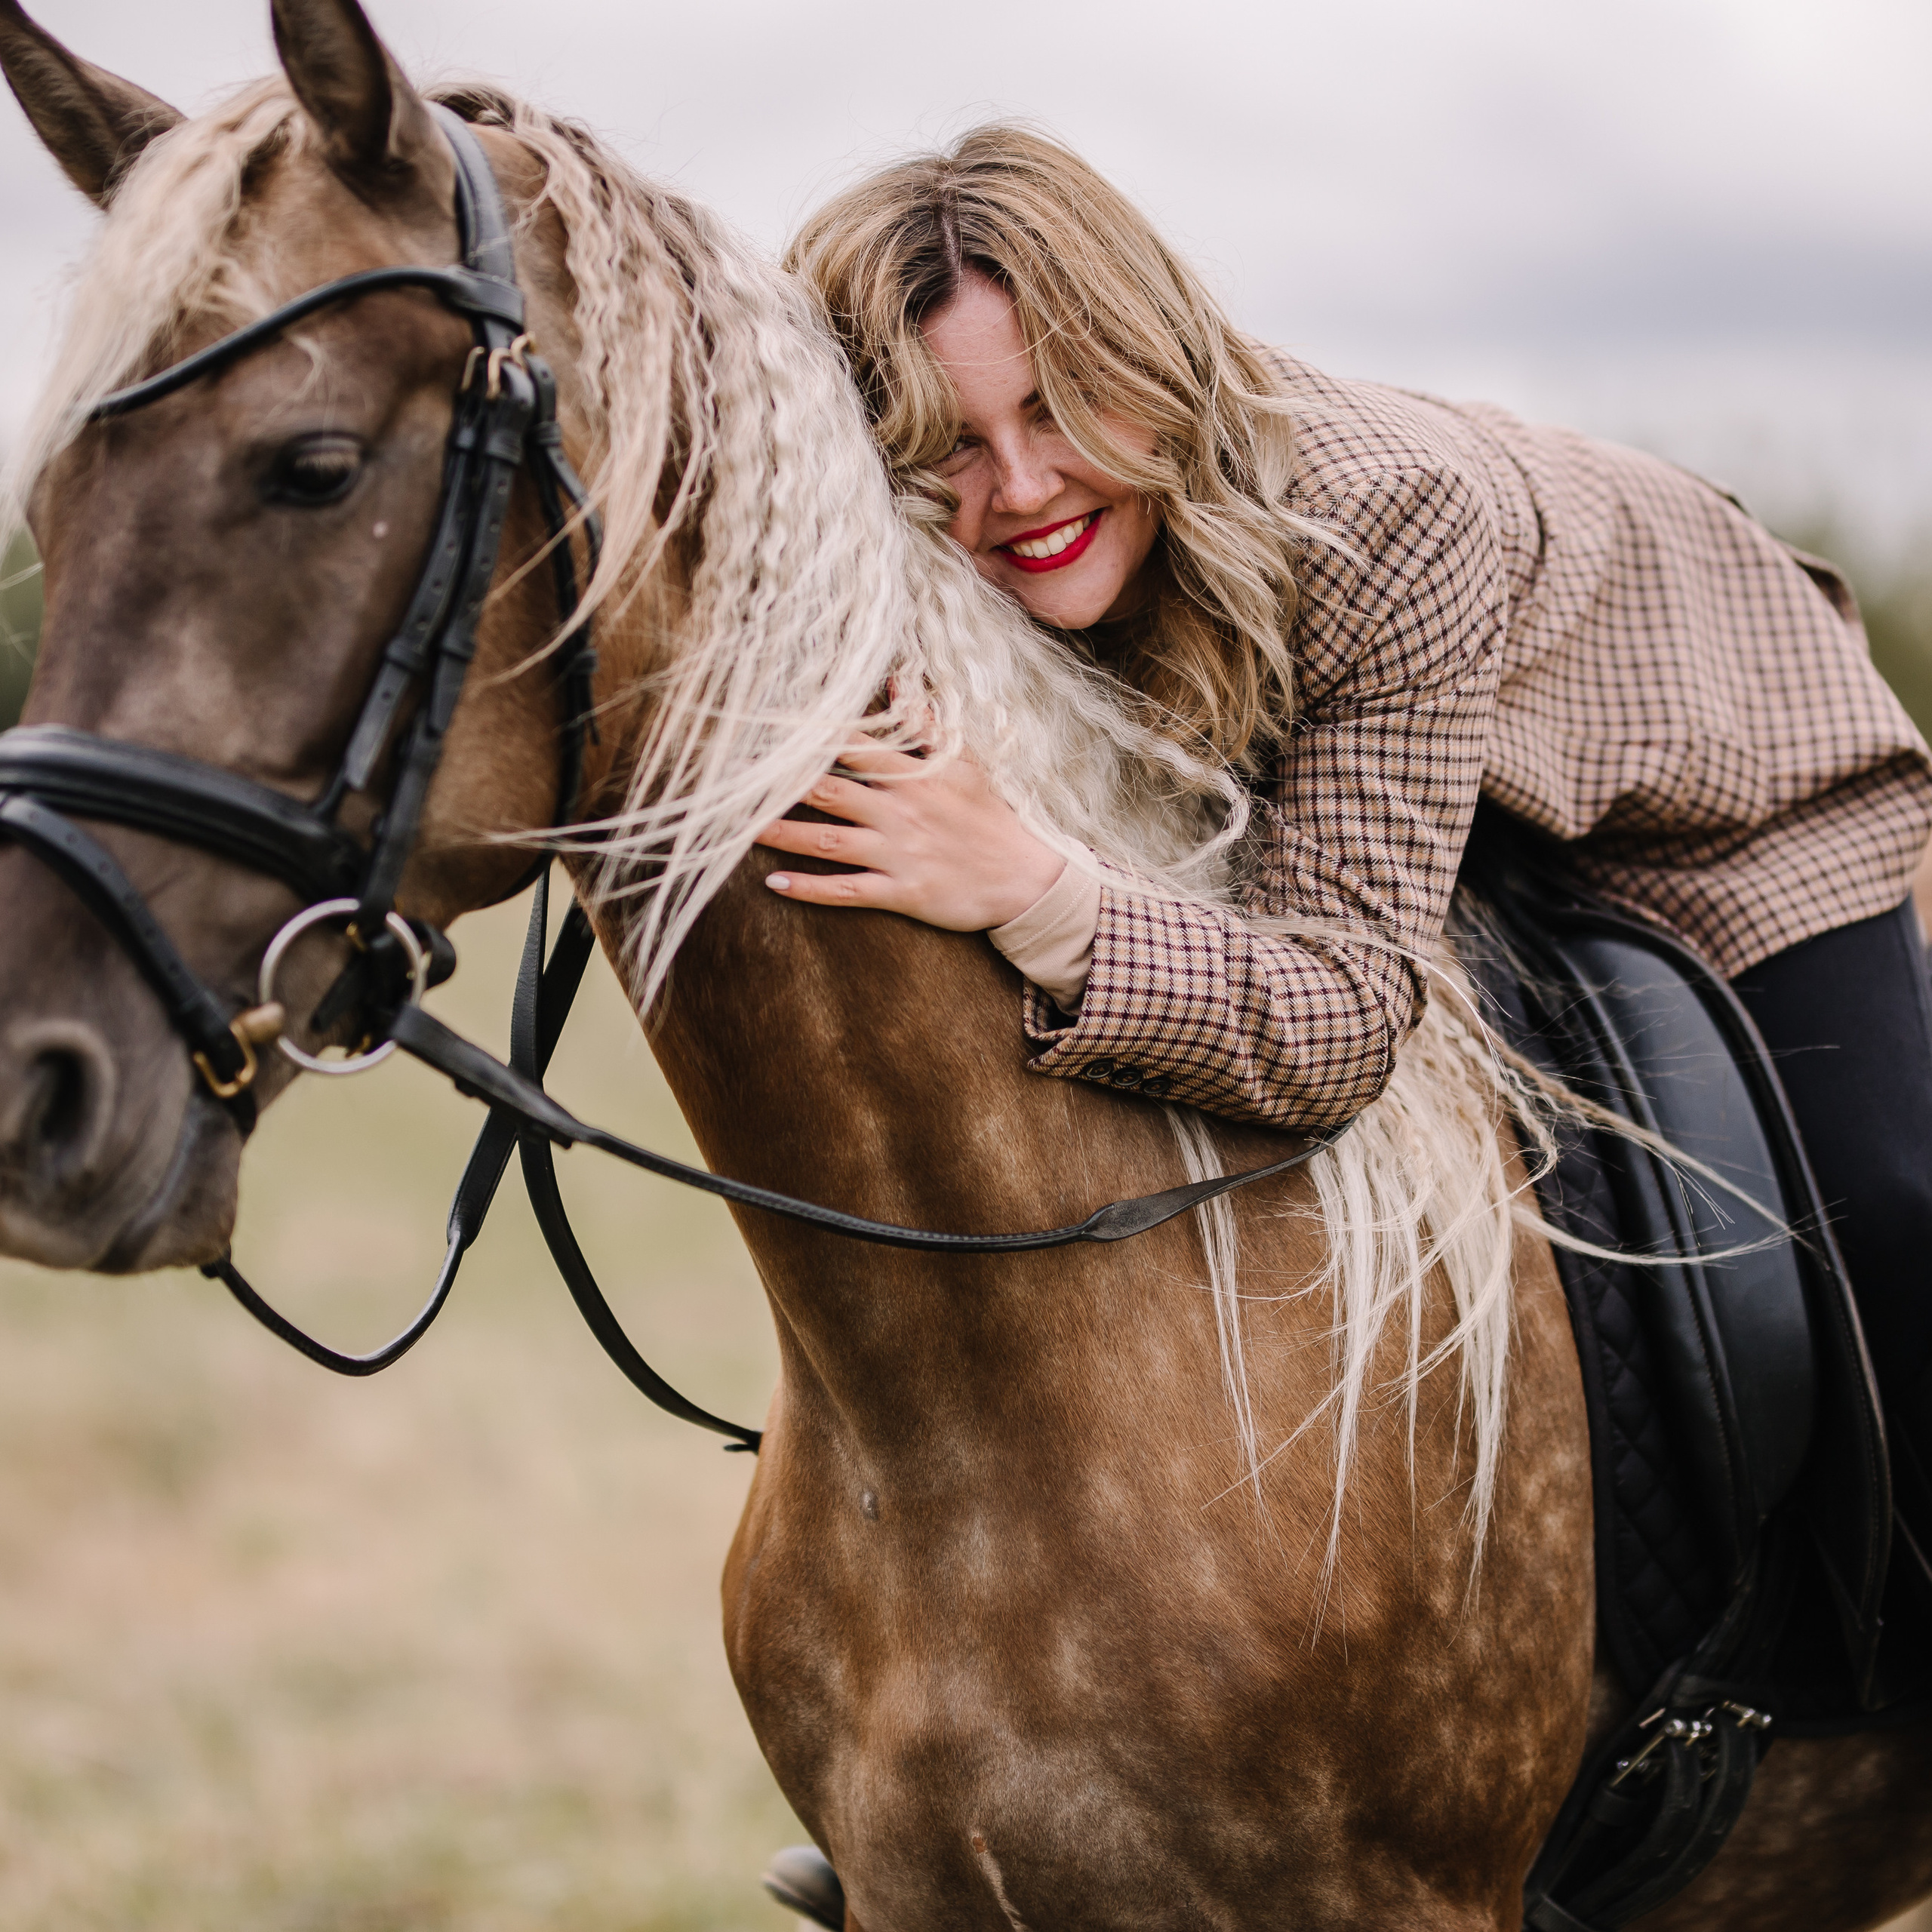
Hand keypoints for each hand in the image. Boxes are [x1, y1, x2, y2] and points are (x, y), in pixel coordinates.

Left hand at [756, 740, 1064, 931]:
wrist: (1025, 878)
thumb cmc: (991, 818)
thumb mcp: (965, 764)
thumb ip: (927, 727)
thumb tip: (899, 686)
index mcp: (914, 777)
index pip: (854, 745)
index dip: (810, 731)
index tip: (768, 720)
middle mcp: (900, 812)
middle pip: (830, 792)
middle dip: (780, 783)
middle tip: (733, 777)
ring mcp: (899, 854)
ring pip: (829, 842)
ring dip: (782, 834)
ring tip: (739, 828)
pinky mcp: (902, 893)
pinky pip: (847, 891)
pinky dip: (810, 889)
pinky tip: (774, 884)